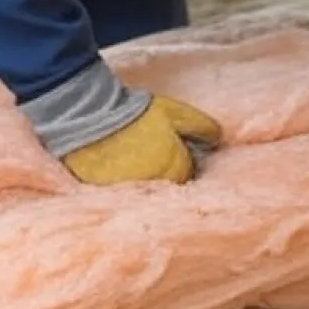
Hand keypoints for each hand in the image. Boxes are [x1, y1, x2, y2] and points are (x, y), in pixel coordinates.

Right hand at [61, 95, 222, 184]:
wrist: (91, 114)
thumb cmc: (137, 112)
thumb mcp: (176, 112)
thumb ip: (202, 127)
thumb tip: (217, 140)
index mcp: (174, 168)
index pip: (187, 176)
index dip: (181, 162)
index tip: (172, 151)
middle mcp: (155, 186)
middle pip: (167, 188)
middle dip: (165, 176)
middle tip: (152, 156)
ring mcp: (129, 192)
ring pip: (145, 194)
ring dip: (143, 183)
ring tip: (132, 162)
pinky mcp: (105, 195)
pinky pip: (121, 196)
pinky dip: (121, 186)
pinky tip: (115, 170)